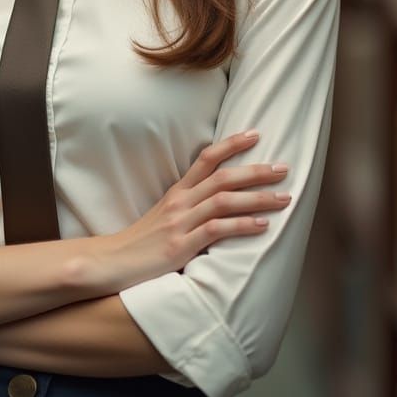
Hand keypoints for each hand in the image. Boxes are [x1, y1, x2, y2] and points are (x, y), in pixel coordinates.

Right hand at [91, 130, 290, 292]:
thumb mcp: (165, 216)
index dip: (231, 144)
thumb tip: (221, 200)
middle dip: (256, 171)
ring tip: (283, 198)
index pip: (206, 158)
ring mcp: (180, 222)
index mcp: (177, 191)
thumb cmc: (143, 242)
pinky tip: (261, 225)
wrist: (113, 261)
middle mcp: (180, 201)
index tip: (256, 134)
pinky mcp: (180, 245)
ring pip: (223, 201)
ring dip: (257, 198)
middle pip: (222, 177)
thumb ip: (190, 206)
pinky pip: (216, 230)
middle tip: (283, 168)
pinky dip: (241, 226)